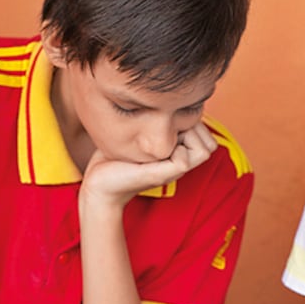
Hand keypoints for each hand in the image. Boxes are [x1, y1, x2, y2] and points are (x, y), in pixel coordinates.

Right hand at [80, 123, 217, 208]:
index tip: (174, 135)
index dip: (195, 136)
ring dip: (176, 120)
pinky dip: (161, 119)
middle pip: (202, 136)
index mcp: (181, 164)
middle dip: (189, 126)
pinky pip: (167, 124)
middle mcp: (175, 155)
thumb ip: (176, 165)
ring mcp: (162, 148)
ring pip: (187, 127)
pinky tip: (145, 121)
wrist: (98, 185)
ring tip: (157, 122)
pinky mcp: (148, 139)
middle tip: (168, 125)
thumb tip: (183, 148)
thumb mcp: (153, 174)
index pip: (206, 148)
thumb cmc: (124, 181)